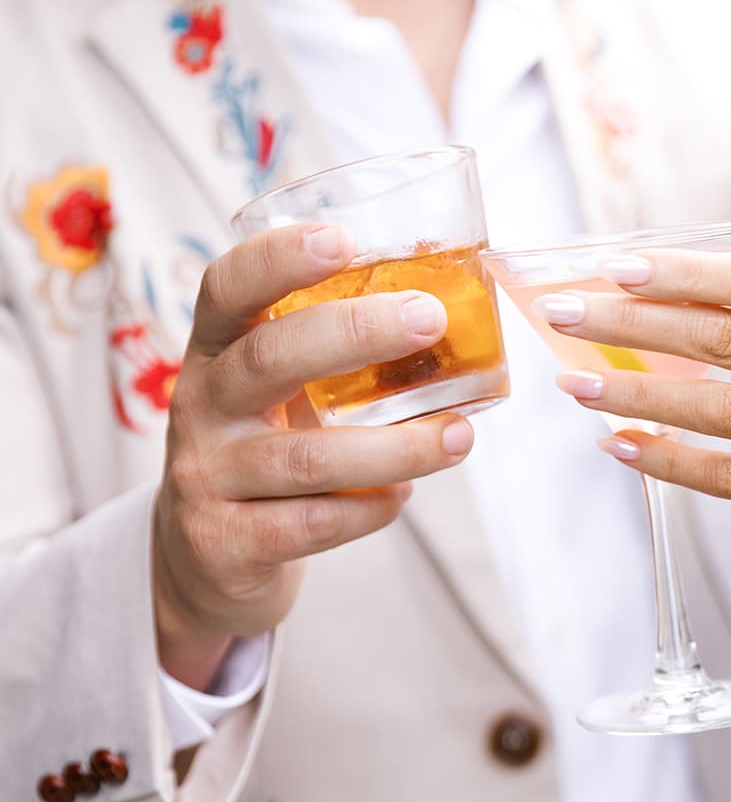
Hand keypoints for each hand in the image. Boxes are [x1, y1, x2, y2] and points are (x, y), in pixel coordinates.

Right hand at [154, 223, 473, 688]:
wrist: (205, 562)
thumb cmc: (267, 455)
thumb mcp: (279, 398)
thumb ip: (335, 360)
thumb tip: (449, 309)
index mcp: (214, 354)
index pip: (227, 289)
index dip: (277, 258)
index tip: (341, 239)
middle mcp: (201, 407)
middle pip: (269, 358)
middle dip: (353, 333)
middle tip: (430, 318)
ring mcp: (208, 478)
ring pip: (305, 458)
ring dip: (393, 447)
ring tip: (458, 436)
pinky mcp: (227, 544)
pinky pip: (311, 523)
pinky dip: (368, 510)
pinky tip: (402, 497)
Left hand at [546, 248, 730, 561]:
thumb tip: (640, 297)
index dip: (682, 272)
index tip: (613, 269)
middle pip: (721, 338)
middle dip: (631, 325)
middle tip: (564, 315)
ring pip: (719, 409)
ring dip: (637, 395)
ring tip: (574, 384)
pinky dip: (669, 461)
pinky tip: (619, 446)